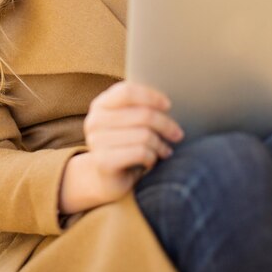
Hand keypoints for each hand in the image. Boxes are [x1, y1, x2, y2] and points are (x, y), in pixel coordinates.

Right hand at [82, 80, 183, 201]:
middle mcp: (94, 120)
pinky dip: (152, 157)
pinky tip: (152, 161)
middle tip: (177, 134)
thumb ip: (140, 107)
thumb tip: (168, 103)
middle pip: (142, 114)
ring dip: (160, 144)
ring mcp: (96, 141)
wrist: (105, 179)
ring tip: (165, 151)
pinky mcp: (103, 162)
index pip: (127, 92)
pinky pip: (140, 153)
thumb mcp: (128, 122)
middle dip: (165, 124)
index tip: (168, 105)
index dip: (151, 96)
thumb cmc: (124, 144)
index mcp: (100, 104)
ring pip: (144, 135)